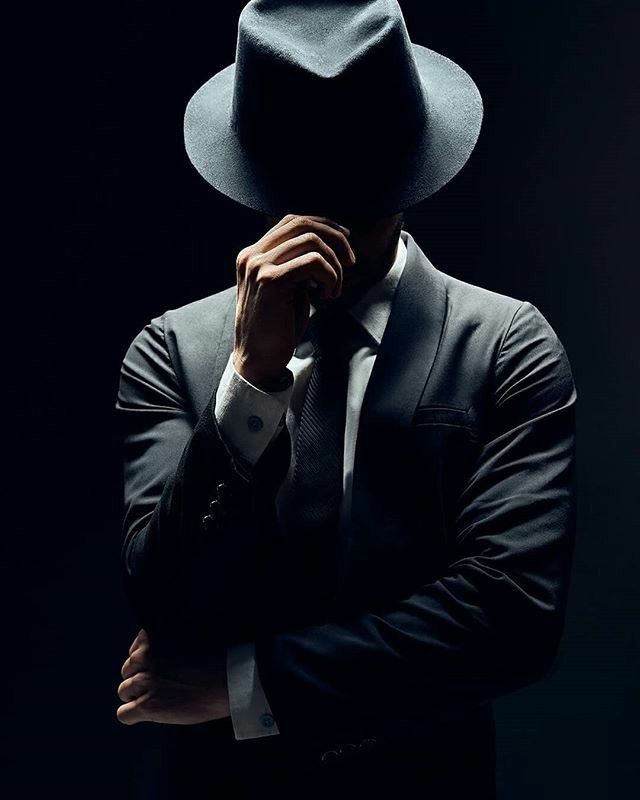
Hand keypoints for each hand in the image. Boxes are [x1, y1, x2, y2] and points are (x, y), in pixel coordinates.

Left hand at [116, 628, 230, 725]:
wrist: (226, 684)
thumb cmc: (214, 660)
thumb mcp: (187, 637)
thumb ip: (166, 640)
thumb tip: (151, 649)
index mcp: (153, 638)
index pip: (134, 650)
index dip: (146, 662)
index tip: (161, 668)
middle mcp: (145, 657)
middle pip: (127, 672)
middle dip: (140, 679)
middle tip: (163, 685)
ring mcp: (145, 681)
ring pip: (123, 691)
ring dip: (139, 697)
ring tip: (161, 699)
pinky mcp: (147, 705)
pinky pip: (124, 714)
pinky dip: (134, 715)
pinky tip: (151, 713)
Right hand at [233, 213, 356, 389]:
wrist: (257, 359)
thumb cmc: (276, 326)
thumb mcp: (287, 287)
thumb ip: (297, 264)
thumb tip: (330, 244)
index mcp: (253, 254)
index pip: (292, 221)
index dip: (324, 225)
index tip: (345, 241)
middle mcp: (252, 255)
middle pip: (303, 224)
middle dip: (335, 239)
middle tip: (350, 262)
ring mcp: (258, 266)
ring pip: (311, 241)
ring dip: (334, 264)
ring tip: (334, 289)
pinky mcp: (270, 281)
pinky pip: (312, 262)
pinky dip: (330, 275)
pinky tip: (327, 295)